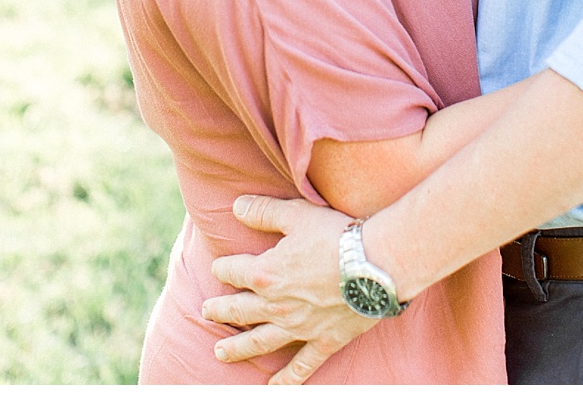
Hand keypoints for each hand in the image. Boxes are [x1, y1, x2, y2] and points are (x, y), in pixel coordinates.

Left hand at [202, 196, 375, 384]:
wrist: (376, 266)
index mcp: (265, 273)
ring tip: (220, 352)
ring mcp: (299, 327)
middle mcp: (276, 305)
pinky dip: (288, 378)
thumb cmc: (336, 237)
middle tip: (206, 312)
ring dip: (238, 347)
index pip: (231, 270)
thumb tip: (236, 206)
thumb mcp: (295, 215)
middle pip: (238, 309)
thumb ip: (262, 211)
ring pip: (260, 341)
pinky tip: (274, 386)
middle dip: (219, 310)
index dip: (223, 267)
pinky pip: (302, 364)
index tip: (220, 266)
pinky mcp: (324, 341)